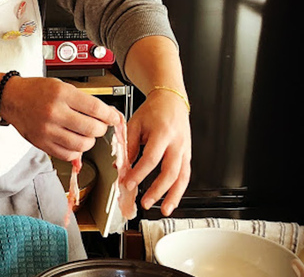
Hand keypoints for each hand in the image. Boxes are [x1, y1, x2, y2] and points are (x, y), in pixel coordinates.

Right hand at [5, 77, 121, 161]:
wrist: (11, 98)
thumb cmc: (36, 90)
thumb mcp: (61, 86)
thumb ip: (83, 100)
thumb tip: (107, 115)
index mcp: (61, 94)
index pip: (95, 109)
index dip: (110, 116)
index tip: (115, 118)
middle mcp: (54, 112)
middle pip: (91, 129)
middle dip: (101, 129)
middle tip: (99, 126)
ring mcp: (47, 130)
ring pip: (82, 145)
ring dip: (89, 141)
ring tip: (85, 134)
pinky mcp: (41, 143)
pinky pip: (67, 155)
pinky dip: (76, 151)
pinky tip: (73, 142)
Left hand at [123, 89, 190, 215]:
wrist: (171, 101)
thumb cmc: (153, 111)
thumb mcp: (134, 123)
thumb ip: (128, 146)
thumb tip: (121, 168)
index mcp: (162, 132)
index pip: (151, 158)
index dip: (139, 173)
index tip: (128, 183)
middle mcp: (177, 143)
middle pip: (170, 171)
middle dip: (157, 190)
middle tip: (145, 201)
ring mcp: (185, 150)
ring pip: (183, 177)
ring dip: (173, 196)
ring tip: (163, 209)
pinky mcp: (187, 155)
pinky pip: (185, 176)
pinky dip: (179, 191)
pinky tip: (171, 201)